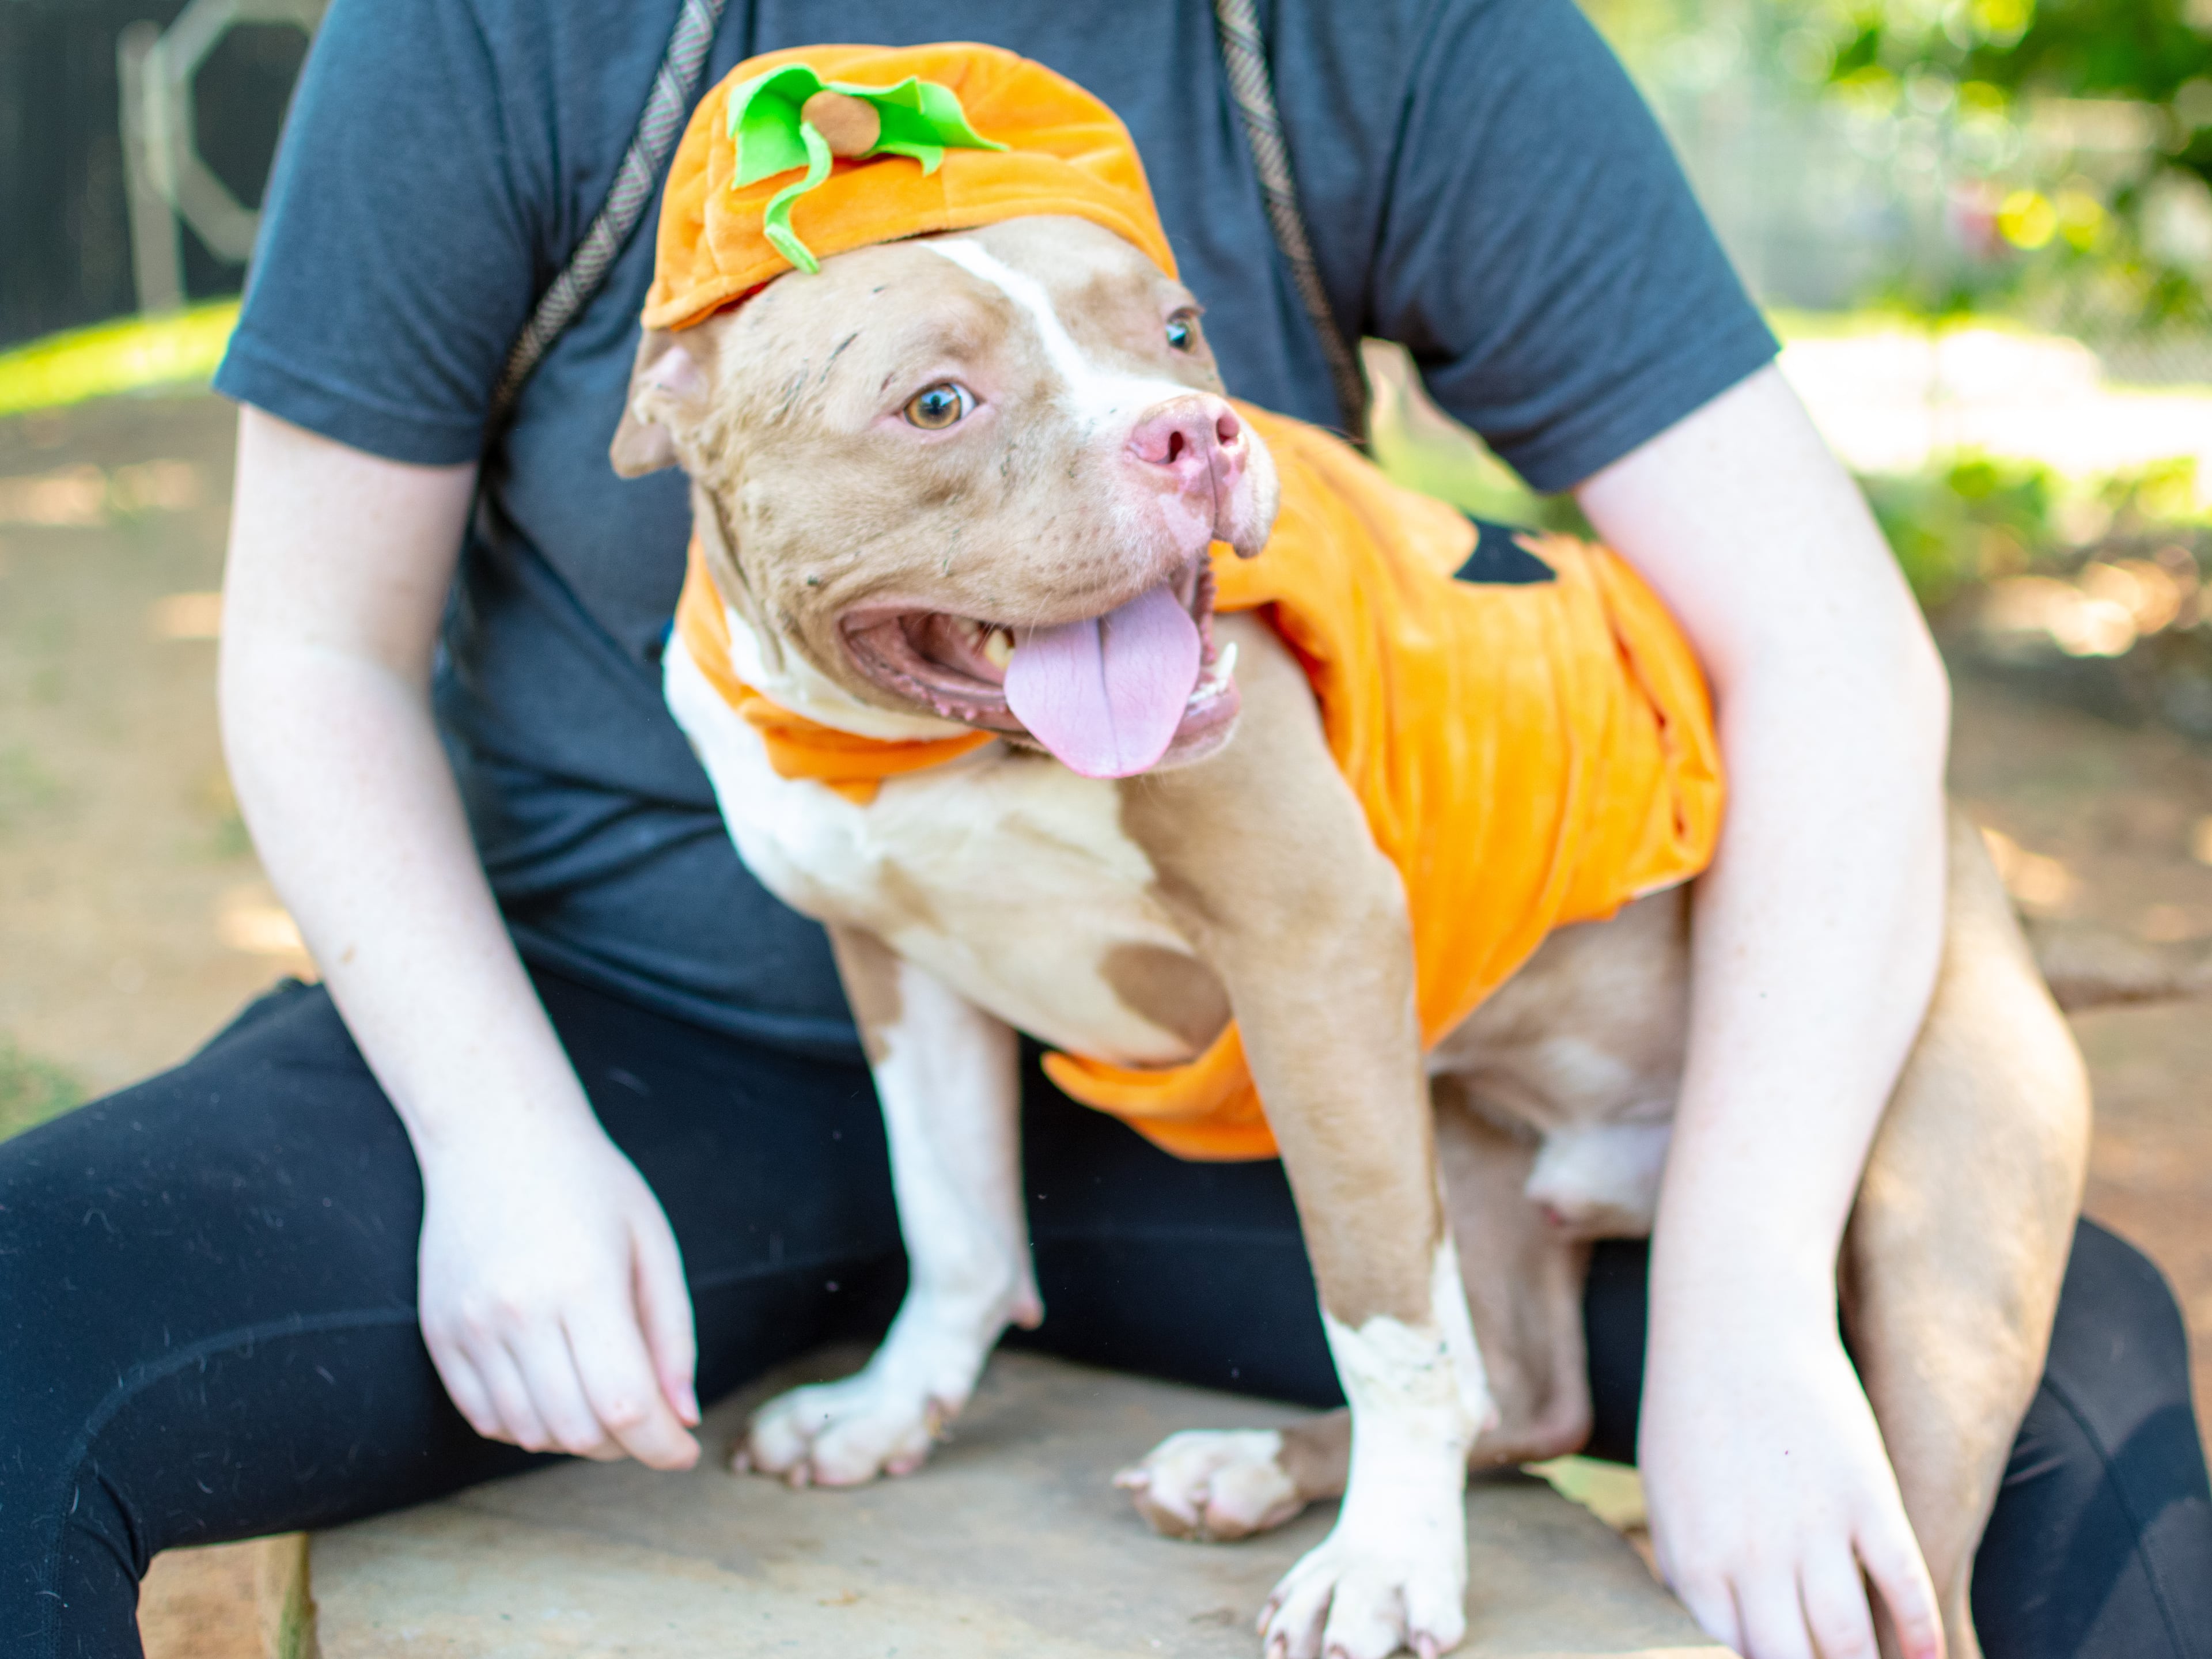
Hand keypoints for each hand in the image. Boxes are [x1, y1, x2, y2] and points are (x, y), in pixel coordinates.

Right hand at [416, 1118, 700, 1468]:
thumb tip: (682, 1418)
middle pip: (578, 1431)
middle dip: (626, 1444)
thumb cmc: (589, 1184)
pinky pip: (485, 1418)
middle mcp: (518, 1312)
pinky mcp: (439, 1334)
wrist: (494, 1135)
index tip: (685, 1451)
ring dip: (577, 1437)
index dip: (661, 1446)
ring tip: (603, 1397)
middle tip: (649, 1419)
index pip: (624, 1406)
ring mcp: (470, 1326)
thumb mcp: (653, 1244)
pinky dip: (528, 1425)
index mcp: (584, 1284)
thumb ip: (672, 1334)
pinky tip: (555, 1389)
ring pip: (530, 1433)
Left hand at [1638, 1317, 1942, 1658]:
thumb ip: (1690, 1565)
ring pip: (1851, 1643)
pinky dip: (1922, 1636)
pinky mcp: (1869, 1497)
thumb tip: (1716, 1625)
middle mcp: (1753, 1556)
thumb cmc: (1693, 1405)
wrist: (1736, 1322)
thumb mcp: (1667, 1491)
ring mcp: (1814, 1528)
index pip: (1737, 1658)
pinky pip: (1906, 1588)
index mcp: (1696, 1560)